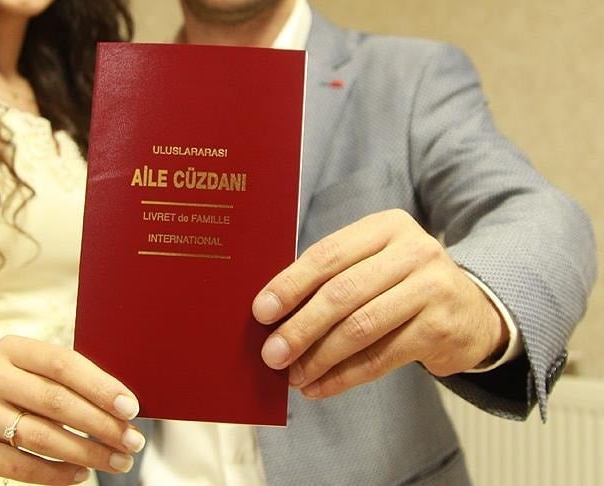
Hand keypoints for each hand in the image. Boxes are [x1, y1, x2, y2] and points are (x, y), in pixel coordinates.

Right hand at [0, 336, 143, 484]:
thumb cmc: (18, 393)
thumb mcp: (36, 374)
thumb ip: (71, 382)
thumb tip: (124, 407)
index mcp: (12, 349)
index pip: (63, 364)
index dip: (100, 387)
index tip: (131, 408)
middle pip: (55, 402)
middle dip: (101, 425)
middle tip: (132, 441)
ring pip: (42, 437)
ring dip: (87, 453)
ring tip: (118, 461)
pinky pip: (22, 466)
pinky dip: (58, 473)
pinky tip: (81, 473)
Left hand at [252, 209, 507, 399]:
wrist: (472, 311)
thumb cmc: (402, 285)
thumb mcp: (374, 264)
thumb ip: (332, 277)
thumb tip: (273, 313)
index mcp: (386, 227)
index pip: (328, 254)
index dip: (291, 284)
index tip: (261, 312)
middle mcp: (413, 251)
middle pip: (342, 293)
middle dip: (300, 327)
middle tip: (272, 354)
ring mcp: (432, 288)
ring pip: (360, 328)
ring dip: (319, 357)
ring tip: (293, 375)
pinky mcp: (440, 328)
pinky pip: (380, 358)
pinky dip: (343, 376)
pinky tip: (319, 387)